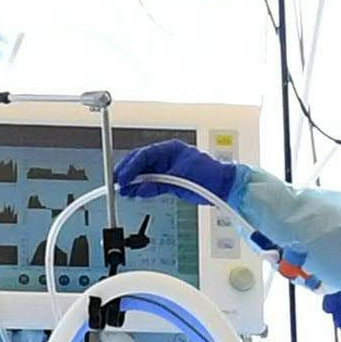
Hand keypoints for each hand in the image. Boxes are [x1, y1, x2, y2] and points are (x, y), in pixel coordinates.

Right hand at [113, 140, 238, 205]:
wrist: (224, 187)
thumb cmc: (210, 175)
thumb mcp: (182, 178)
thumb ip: (160, 183)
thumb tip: (141, 188)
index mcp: (170, 149)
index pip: (144, 155)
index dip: (130, 166)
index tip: (122, 177)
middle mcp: (167, 156)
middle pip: (140, 162)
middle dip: (127, 173)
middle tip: (116, 183)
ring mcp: (168, 168)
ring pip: (144, 173)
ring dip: (133, 181)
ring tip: (123, 190)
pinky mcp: (170, 180)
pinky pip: (151, 182)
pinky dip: (142, 187)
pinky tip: (134, 192)